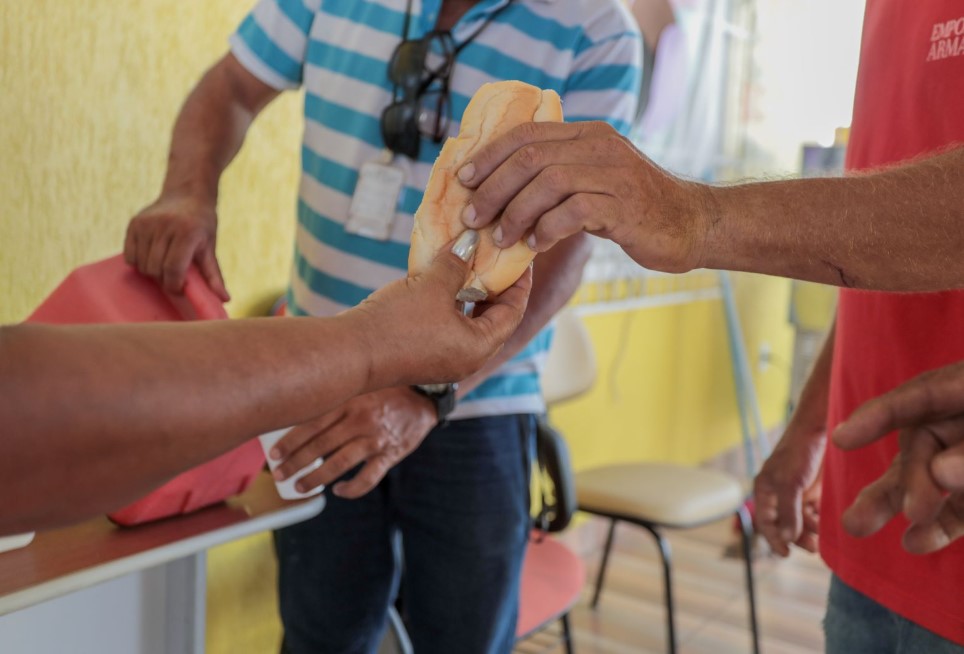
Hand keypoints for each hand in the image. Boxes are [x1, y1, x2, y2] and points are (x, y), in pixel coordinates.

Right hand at [124, 194, 229, 300]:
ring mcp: (147, 223)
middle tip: (175, 275)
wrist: (187, 195)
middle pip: (156, 269)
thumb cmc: (201, 225)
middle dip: (165, 280)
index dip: (175, 285)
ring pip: (142, 265)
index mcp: (187, 232)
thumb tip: (225, 299)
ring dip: (152, 272)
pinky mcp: (134, 223)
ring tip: (164, 264)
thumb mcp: (210, 247)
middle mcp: (165, 225)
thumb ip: (214, 275)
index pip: (174, 269)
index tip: (180, 289)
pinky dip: (139, 263)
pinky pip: (130, 256)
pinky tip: (152, 256)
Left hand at [269, 387, 436, 498]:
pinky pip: (368, 477)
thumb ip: (337, 396)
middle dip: (296, 463)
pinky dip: (352, 488)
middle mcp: (360, 419)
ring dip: (317, 478)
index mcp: (349, 400)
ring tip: (301, 487)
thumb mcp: (360, 385)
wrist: (424, 397)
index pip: (312, 423)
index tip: (274, 454)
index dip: (290, 441)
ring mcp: (376, 438)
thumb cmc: (386, 390)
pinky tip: (339, 491)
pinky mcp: (390, 454)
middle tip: (280, 474)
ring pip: (339, 463)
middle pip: (321, 445)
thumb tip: (298, 411)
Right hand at [345, 231, 532, 387]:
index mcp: (480, 347)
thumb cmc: (398, 322)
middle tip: (496, 257)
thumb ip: (457, 263)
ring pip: (469, 321)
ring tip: (469, 264)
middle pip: (494, 318)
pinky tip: (441, 280)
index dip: (520, 282)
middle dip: (495, 286)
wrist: (351, 352)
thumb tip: (471, 244)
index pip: (514, 311)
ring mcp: (445, 359)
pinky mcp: (423, 356)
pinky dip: (450, 304)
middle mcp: (468, 358)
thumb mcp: (433, 286)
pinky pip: (448, 326)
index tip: (521, 257)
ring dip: (470, 294)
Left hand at [456, 121, 711, 272]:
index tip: (463, 179)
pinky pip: (574, 211)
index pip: (526, 134)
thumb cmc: (634, 208)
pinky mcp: (624, 205)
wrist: (690, 224)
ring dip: (516, 212)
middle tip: (473, 217)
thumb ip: (558, 176)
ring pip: (549, 182)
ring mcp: (614, 174)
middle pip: (531, 157)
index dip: (489, 155)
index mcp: (587, 134)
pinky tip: (536, 244)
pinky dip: (547, 228)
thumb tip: (501, 192)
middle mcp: (599, 146)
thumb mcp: (594, 181)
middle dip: (493, 188)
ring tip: (501, 237)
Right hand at [753, 427, 825, 556]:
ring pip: (802, 521)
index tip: (786, 554)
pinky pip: (816, 513)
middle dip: (797, 537)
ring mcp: (798, 492)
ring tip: (824, 537)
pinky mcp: (815, 490)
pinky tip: (830, 526)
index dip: (773, 539)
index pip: (764, 521)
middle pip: (785, 525)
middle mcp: (780, 493)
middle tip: (813, 547)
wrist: (821, 427)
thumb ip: (788, 511)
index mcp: (765, 489)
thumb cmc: (798, 451)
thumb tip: (786, 538)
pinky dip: (821, 521)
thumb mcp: (790, 482)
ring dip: (811, 531)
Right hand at [833, 361, 963, 552]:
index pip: (917, 397)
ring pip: (926, 481)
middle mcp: (959, 423)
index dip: (878, 417)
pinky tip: (915, 543)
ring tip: (856, 527)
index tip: (840, 439)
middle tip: (899, 512)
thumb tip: (939, 473)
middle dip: (902, 479)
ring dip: (894, 504)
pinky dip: (937, 529)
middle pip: (919, 446)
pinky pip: (956, 511)